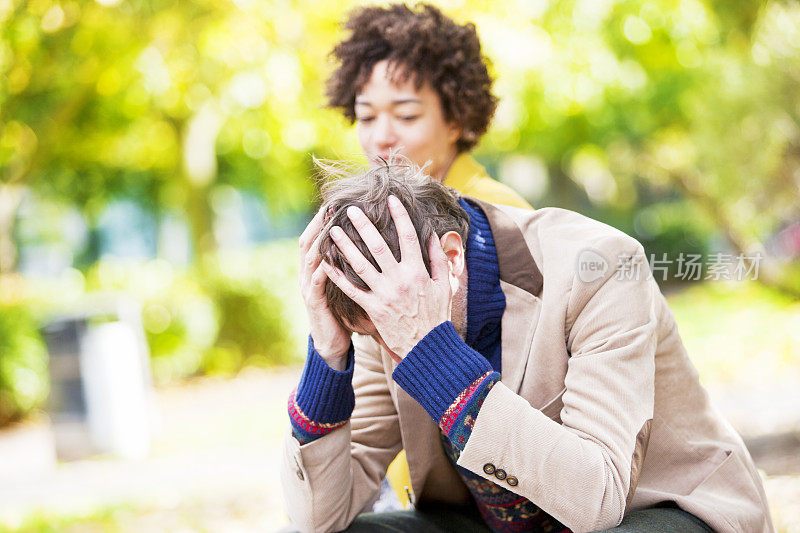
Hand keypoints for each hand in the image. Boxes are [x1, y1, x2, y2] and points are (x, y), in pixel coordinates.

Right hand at [298, 206, 350, 369]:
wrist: (331, 343)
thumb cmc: (344, 311)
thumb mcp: (346, 283)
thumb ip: (352, 263)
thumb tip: (369, 241)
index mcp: (316, 267)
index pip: (316, 236)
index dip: (322, 218)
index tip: (335, 200)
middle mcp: (309, 274)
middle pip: (308, 241)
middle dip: (318, 223)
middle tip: (330, 205)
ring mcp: (309, 288)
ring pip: (310, 259)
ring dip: (320, 242)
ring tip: (329, 226)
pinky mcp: (315, 303)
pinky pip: (318, 284)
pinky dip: (323, 271)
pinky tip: (329, 261)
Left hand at [321, 195, 452, 360]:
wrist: (427, 348)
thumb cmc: (437, 316)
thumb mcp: (443, 285)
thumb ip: (438, 259)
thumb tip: (432, 234)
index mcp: (418, 271)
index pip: (408, 236)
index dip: (399, 216)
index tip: (390, 199)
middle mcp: (399, 280)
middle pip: (378, 246)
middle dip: (363, 225)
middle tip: (350, 210)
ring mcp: (384, 294)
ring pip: (360, 265)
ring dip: (344, 246)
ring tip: (332, 231)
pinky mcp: (372, 309)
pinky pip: (351, 290)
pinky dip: (337, 276)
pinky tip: (326, 263)